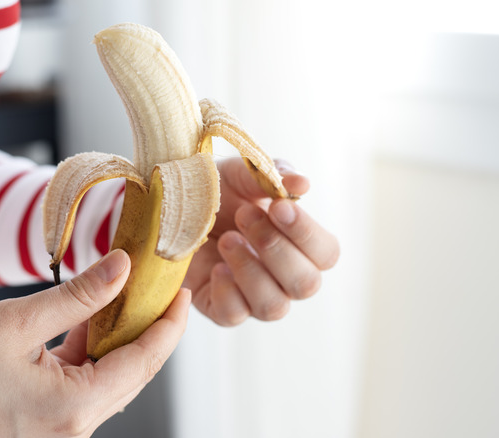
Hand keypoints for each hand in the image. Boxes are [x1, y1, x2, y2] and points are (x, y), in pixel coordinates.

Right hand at [0, 249, 190, 436]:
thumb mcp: (16, 322)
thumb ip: (78, 296)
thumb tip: (120, 267)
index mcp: (73, 407)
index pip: (143, 361)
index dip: (167, 325)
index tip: (178, 292)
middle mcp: (74, 429)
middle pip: (131, 373)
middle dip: (146, 328)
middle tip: (154, 287)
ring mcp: (60, 431)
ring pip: (107, 380)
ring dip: (115, 339)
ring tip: (118, 295)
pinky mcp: (44, 425)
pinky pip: (82, 387)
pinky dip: (88, 354)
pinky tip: (86, 321)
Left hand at [183, 157, 338, 325]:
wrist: (172, 207)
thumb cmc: (217, 191)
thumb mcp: (241, 174)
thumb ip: (273, 175)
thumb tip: (302, 183)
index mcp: (301, 247)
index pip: (326, 253)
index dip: (307, 233)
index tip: (278, 207)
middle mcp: (285, 279)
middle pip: (306, 284)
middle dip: (275, 247)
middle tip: (244, 215)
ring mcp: (255, 299)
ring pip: (274, 306)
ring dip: (250, 269)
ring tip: (226, 239)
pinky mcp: (222, 310)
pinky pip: (234, 315)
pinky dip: (226, 290)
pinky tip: (215, 266)